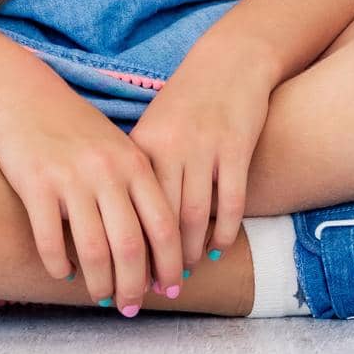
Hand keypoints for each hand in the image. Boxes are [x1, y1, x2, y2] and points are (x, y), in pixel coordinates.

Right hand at [0, 74, 184, 314]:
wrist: (27, 98)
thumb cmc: (78, 131)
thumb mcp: (120, 150)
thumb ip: (139, 190)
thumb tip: (158, 250)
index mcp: (135, 163)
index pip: (163, 225)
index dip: (169, 264)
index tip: (169, 289)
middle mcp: (107, 171)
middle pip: (130, 246)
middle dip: (134, 286)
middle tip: (130, 307)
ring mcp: (72, 178)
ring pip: (93, 250)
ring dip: (99, 283)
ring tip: (101, 297)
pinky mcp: (36, 185)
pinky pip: (51, 240)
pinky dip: (58, 265)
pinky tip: (63, 273)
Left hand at [127, 32, 278, 275]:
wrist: (229, 61)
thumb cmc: (187, 102)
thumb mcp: (153, 129)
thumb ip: (137, 170)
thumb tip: (117, 222)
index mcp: (141, 145)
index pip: (127, 209)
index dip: (124, 249)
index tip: (120, 276)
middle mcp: (169, 148)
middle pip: (159, 220)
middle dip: (155, 262)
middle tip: (153, 291)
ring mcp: (204, 147)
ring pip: (194, 217)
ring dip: (188, 253)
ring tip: (181, 275)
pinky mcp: (236, 147)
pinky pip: (230, 202)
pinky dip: (223, 232)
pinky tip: (215, 248)